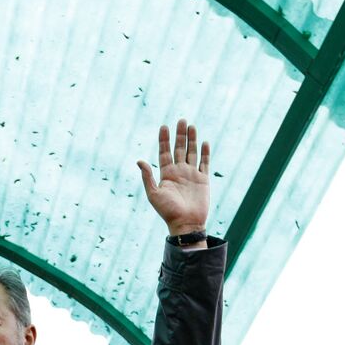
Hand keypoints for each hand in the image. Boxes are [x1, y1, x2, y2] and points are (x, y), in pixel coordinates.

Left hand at [137, 119, 210, 235]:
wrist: (186, 224)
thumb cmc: (168, 212)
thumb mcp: (154, 194)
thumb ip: (147, 177)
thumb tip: (139, 160)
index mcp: (166, 174)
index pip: (165, 152)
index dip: (164, 140)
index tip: (164, 126)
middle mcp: (179, 172)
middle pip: (179, 149)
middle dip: (180, 135)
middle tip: (181, 120)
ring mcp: (191, 175)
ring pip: (192, 152)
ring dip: (192, 140)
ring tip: (191, 126)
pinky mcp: (203, 180)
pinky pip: (204, 163)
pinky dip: (205, 153)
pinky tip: (204, 142)